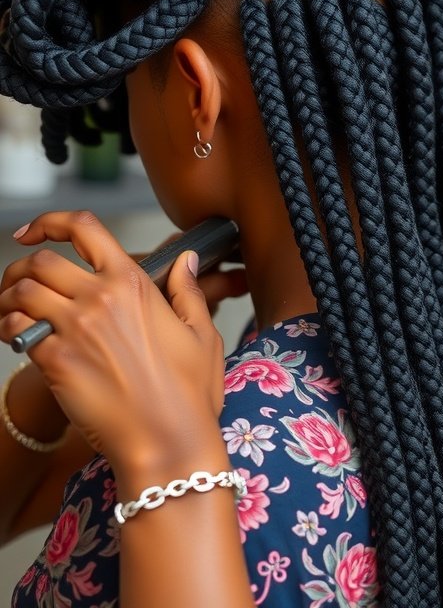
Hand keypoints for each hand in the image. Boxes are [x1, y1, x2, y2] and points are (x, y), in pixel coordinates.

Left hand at [0, 212, 225, 468]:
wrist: (167, 442)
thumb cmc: (188, 394)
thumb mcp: (202, 334)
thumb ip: (188, 290)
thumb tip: (186, 260)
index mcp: (133, 283)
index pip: (84, 228)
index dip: (51, 222)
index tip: (35, 230)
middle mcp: (100, 297)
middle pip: (42, 260)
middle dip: (23, 264)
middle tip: (18, 279)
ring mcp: (75, 329)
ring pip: (22, 292)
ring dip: (8, 296)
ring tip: (8, 309)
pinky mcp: (55, 361)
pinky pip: (16, 331)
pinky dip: (8, 330)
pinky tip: (15, 340)